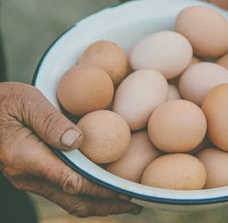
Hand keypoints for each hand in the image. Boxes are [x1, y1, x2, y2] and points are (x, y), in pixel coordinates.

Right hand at [0, 82, 140, 216]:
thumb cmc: (4, 102)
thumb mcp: (27, 102)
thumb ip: (51, 122)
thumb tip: (79, 141)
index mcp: (26, 157)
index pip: (71, 182)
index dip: (101, 189)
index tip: (125, 190)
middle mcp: (27, 176)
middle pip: (74, 201)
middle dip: (107, 205)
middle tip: (135, 204)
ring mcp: (29, 180)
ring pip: (69, 202)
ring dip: (99, 205)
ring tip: (125, 204)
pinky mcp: (33, 177)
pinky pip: (62, 193)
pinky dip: (86, 196)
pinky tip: (102, 190)